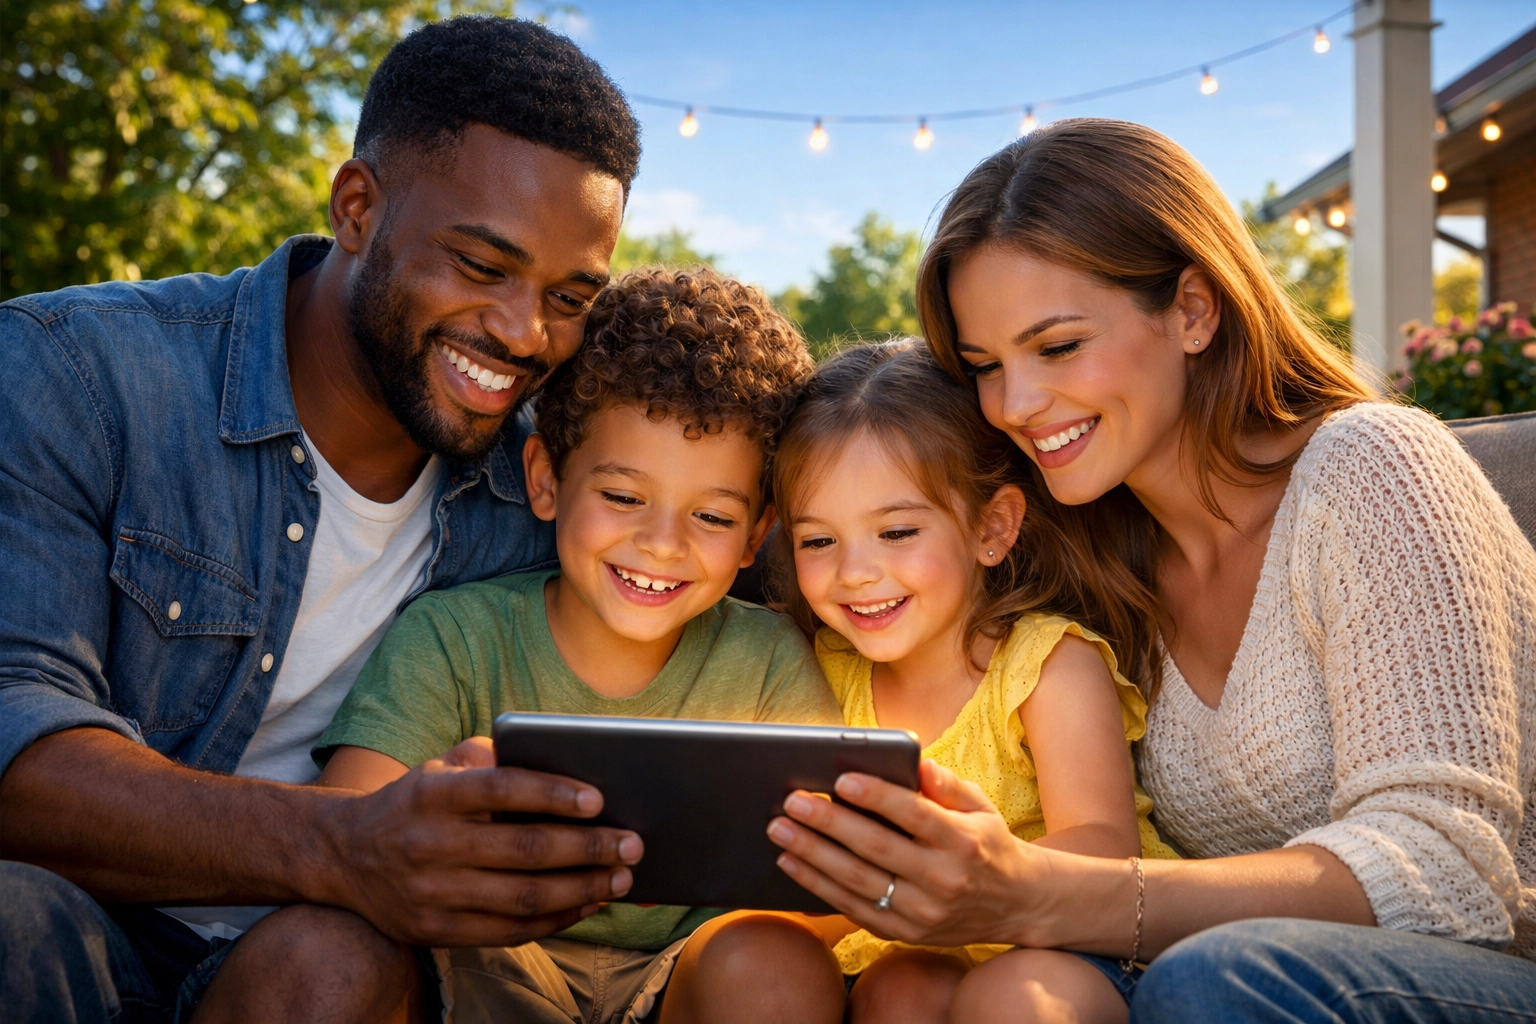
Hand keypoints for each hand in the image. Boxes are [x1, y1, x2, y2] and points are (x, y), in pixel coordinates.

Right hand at [328, 737, 642, 946]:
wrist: (342, 855)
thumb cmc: (415, 803)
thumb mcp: (439, 767)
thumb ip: (490, 757)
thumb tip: (556, 758)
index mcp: (433, 793)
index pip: (502, 789)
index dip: (553, 794)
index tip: (599, 799)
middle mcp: (430, 843)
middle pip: (523, 850)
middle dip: (587, 848)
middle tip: (632, 843)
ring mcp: (431, 893)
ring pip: (522, 897)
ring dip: (581, 889)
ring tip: (621, 877)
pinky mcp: (435, 931)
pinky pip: (508, 931)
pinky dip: (555, 919)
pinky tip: (587, 903)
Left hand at [766, 760, 1052, 948]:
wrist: (1016, 904)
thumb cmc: (987, 843)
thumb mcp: (980, 806)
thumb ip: (946, 784)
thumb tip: (914, 760)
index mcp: (962, 841)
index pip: (914, 816)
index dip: (877, 797)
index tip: (841, 779)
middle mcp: (943, 880)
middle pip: (876, 849)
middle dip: (828, 825)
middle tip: (792, 802)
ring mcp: (923, 912)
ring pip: (858, 883)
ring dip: (812, 856)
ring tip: (780, 831)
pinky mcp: (906, 932)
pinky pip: (855, 909)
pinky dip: (819, 887)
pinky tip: (792, 865)